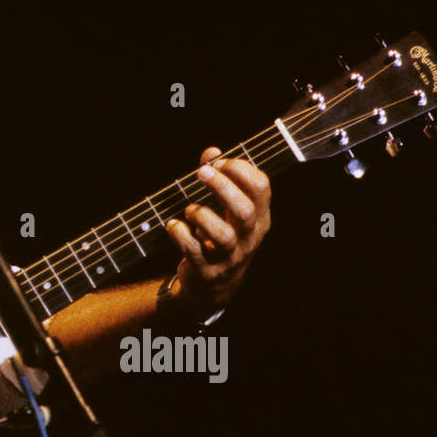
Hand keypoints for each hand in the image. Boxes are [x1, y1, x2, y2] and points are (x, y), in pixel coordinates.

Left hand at [165, 146, 272, 314]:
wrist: (214, 286)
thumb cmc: (219, 236)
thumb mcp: (225, 209)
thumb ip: (218, 177)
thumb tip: (211, 151)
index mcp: (259, 217)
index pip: (261, 187)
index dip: (240, 169)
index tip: (219, 162)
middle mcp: (249, 237)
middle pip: (245, 210)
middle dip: (222, 187)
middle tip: (201, 172)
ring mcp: (230, 257)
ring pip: (223, 235)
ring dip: (202, 215)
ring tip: (190, 209)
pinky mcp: (208, 271)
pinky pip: (195, 252)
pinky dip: (181, 235)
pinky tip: (174, 225)